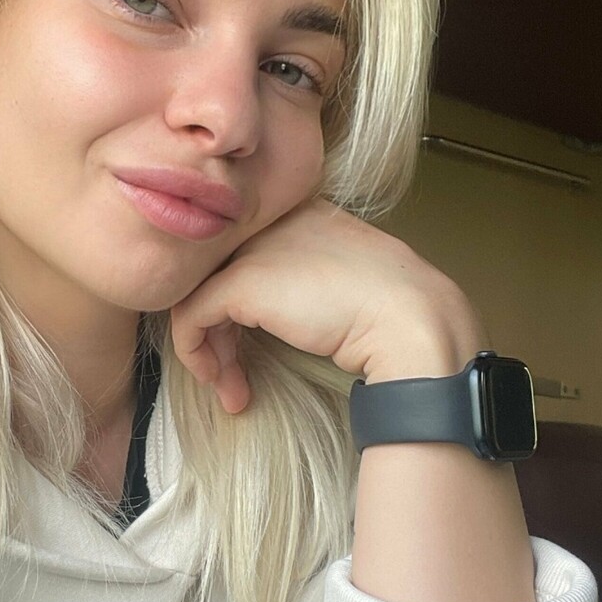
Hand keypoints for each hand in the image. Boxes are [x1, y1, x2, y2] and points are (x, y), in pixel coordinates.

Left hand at [169, 195, 486, 414]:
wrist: (410, 321)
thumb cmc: (392, 310)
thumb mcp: (346, 281)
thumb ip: (309, 278)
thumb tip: (284, 311)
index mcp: (301, 210)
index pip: (244, 251)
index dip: (239, 302)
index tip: (250, 342)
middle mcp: (271, 220)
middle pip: (218, 273)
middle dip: (219, 331)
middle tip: (231, 374)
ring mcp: (254, 247)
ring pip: (199, 295)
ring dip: (212, 352)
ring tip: (231, 390)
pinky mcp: (241, 281)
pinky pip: (191, 317)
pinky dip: (197, 354)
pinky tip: (224, 384)